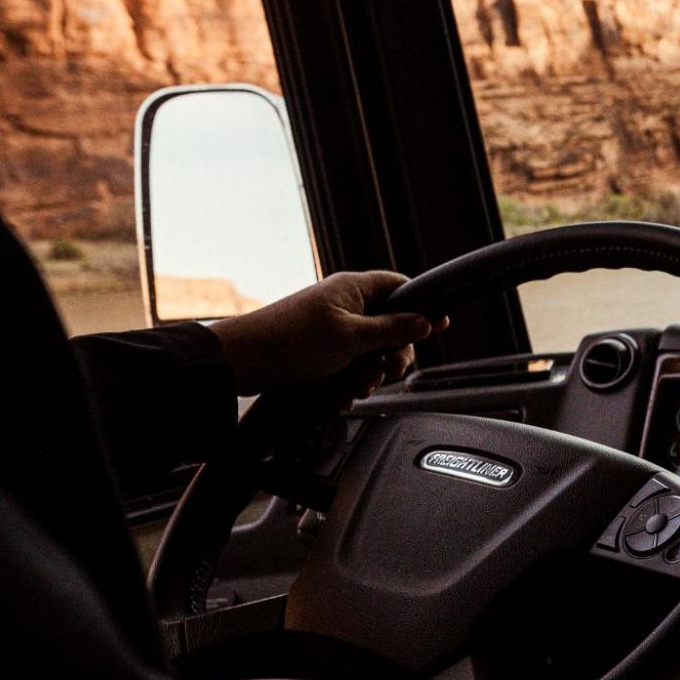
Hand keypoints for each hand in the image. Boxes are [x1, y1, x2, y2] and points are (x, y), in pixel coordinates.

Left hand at [207, 271, 444, 401]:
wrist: (242, 361)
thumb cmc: (291, 341)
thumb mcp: (351, 337)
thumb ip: (392, 329)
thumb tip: (425, 321)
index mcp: (354, 288)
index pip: (400, 285)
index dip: (421, 305)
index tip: (437, 325)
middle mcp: (345, 303)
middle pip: (390, 323)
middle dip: (393, 352)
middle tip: (390, 369)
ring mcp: (332, 325)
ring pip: (370, 347)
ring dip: (370, 371)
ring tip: (359, 386)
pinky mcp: (319, 346)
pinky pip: (348, 361)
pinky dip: (350, 378)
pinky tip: (344, 393)